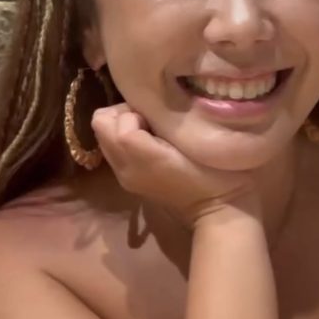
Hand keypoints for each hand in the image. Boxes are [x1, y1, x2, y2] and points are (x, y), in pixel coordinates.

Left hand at [91, 105, 258, 226]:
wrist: (218, 210)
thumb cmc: (216, 173)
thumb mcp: (197, 142)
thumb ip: (168, 121)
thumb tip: (152, 108)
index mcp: (144, 159)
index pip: (119, 122)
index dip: (135, 112)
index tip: (157, 116)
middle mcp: (125, 169)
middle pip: (101, 125)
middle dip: (122, 115)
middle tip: (149, 118)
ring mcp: (124, 177)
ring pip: (103, 137)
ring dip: (122, 127)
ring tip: (150, 130)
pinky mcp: (128, 181)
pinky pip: (113, 149)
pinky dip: (124, 140)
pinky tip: (150, 143)